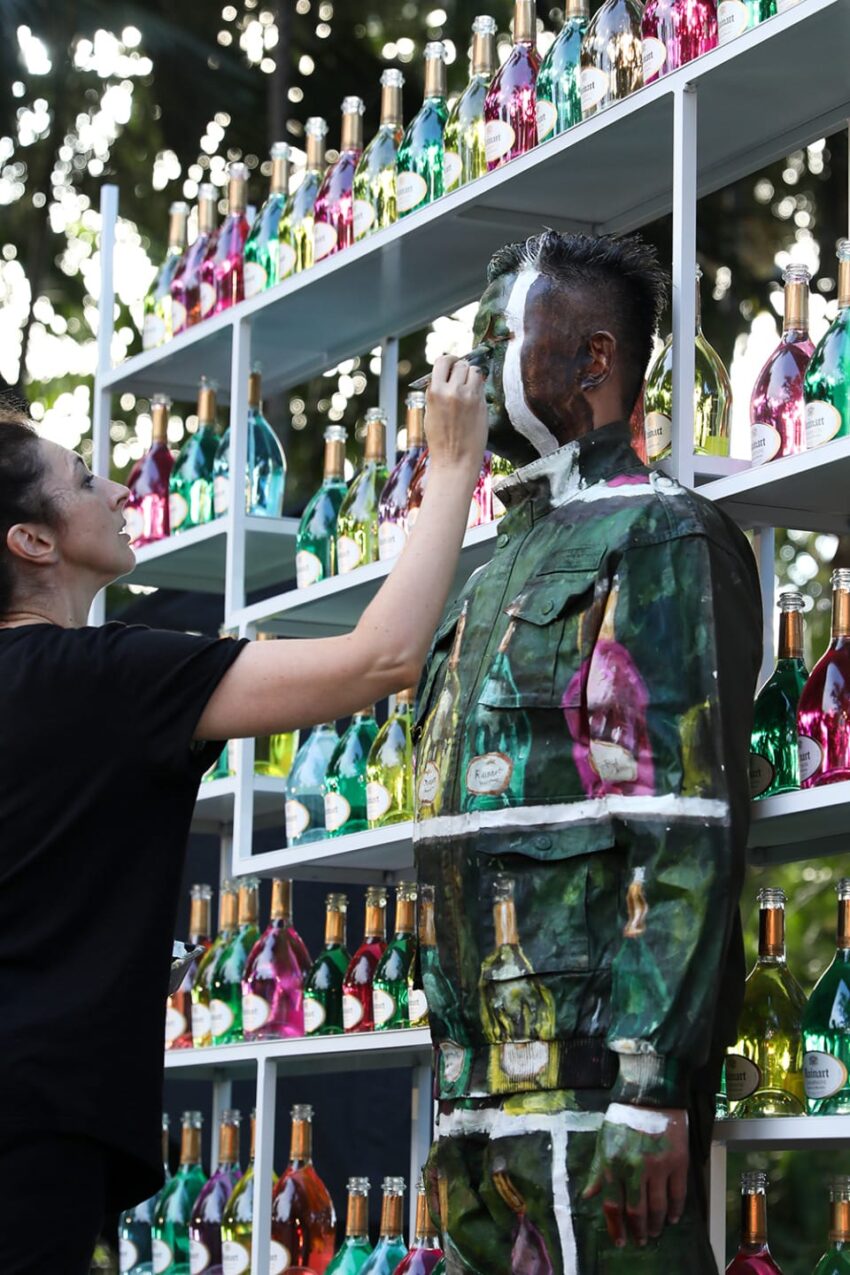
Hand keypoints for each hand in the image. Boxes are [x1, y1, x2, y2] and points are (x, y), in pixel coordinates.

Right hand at [425, 354, 487, 475]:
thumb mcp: (430, 412)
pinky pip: (481, 385)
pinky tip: (474, 399)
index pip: (442, 361)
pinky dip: (478, 387)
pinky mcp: (481, 403)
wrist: (455, 460)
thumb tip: (447, 375)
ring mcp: (469, 396)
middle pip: (460, 364)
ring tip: (468, 389)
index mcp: (435, 392)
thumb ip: (437, 391)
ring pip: (474, 371)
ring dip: (472, 376)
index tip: (451, 364)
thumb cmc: (441, 440)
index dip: (448, 360)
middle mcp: (452, 390)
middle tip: (460, 379)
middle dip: (460, 369)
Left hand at [582, 1105, 687, 1248]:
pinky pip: (678, 1194)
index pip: (612, 1206)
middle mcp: (634, 1168)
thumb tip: (589, 1196)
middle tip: (640, 1240)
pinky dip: (675, 1210)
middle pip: (636, 1211)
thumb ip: (597, 1170)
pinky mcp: (678, 1162)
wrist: (650, 1096)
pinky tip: (672, 1218)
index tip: (620, 1241)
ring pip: (658, 1207)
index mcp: (613, 1163)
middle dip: (638, 1231)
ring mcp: (658, 1166)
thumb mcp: (603, 1142)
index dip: (616, 1228)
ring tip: (654, 1232)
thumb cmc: (623, 1119)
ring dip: (656, 1224)